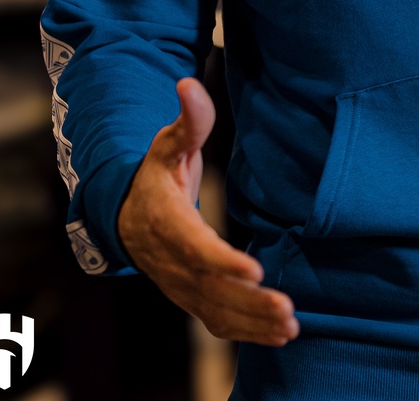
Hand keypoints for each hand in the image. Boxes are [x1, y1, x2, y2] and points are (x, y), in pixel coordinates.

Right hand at [117, 77, 298, 345]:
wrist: (127, 214)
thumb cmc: (156, 174)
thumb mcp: (167, 143)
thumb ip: (188, 120)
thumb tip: (188, 83)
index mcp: (166, 222)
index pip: (195, 247)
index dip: (222, 261)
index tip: (255, 270)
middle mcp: (172, 261)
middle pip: (211, 288)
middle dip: (248, 302)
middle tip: (286, 309)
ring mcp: (181, 284)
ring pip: (217, 310)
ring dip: (254, 322)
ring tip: (290, 326)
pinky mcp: (193, 297)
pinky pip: (219, 320)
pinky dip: (248, 331)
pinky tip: (281, 335)